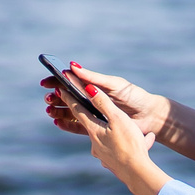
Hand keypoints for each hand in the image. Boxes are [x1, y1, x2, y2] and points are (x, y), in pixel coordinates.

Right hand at [42, 65, 165, 139]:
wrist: (149, 116)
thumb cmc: (133, 96)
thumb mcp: (113, 84)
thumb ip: (93, 77)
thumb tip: (72, 67)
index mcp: (93, 86)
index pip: (70, 82)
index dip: (56, 81)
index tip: (46, 82)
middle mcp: (90, 99)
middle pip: (66, 97)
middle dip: (54, 98)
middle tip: (47, 99)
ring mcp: (92, 113)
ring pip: (69, 112)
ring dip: (57, 111)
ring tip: (50, 111)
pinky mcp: (96, 127)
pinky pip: (77, 126)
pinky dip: (66, 124)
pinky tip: (57, 122)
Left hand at [53, 67, 171, 194]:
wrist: (137, 173)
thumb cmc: (129, 144)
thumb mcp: (117, 119)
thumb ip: (103, 103)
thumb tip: (88, 88)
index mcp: (94, 130)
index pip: (77, 110)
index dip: (69, 98)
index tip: (60, 89)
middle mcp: (94, 143)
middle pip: (93, 125)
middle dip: (97, 116)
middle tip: (101, 109)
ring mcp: (102, 155)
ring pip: (109, 138)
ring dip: (120, 132)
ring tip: (135, 131)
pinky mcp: (111, 163)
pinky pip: (118, 149)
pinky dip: (126, 144)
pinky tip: (143, 143)